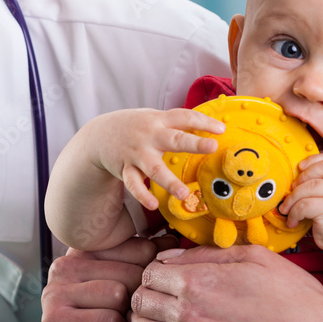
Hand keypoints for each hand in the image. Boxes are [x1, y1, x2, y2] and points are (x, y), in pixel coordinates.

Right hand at [41, 235, 175, 321]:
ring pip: (118, 293)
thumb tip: (171, 239)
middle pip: (130, 271)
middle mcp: (65, 265)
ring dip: (123, 316)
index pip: (136, 246)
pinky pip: (107, 318)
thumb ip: (145, 260)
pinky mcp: (57, 318)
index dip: (150, 271)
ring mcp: (56, 290)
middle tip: (126, 315)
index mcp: (83, 251)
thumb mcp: (126, 285)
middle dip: (136, 299)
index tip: (147, 288)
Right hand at [90, 108, 223, 209]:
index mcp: (159, 120)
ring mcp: (137, 153)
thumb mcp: (154, 118)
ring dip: (169, 181)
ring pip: (154, 168)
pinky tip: (152, 204)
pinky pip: (134, 184)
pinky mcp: (125, 169)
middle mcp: (149, 136)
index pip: (184, 117)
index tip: (222, 129)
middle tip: (212, 147)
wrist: (100, 134)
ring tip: (184, 193)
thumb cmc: (137, 127)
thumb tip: (208, 131)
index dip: (203, 122)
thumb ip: (176, 124)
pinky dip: (142, 195)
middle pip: (174, 139)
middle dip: (193, 143)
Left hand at [128, 244, 322, 321]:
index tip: (167, 274)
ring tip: (162, 316)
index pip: (150, 272)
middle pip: (141, 300)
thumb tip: (172, 255)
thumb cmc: (293, 298)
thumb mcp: (255, 258)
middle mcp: (189, 315)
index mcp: (200, 282)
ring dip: (146, 320)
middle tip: (162, 294)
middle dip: (147, 293)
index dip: (156, 270)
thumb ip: (208, 254)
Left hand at [277, 153, 322, 252]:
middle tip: (292, 191)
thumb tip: (299, 172)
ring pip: (309, 188)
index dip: (313, 161)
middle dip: (301, 178)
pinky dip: (294, 213)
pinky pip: (304, 205)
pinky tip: (293, 221)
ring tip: (287, 209)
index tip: (300, 167)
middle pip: (319, 171)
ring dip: (292, 199)